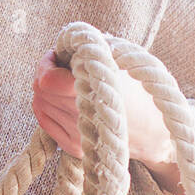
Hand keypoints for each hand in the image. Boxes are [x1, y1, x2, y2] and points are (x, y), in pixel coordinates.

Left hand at [32, 49, 179, 182]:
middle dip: (46, 74)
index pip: (47, 81)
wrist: (155, 130)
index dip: (48, 63)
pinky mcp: (73, 148)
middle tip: (63, 67)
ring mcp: (77, 136)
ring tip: (68, 84)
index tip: (60, 56)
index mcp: (96, 92)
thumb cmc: (140, 88)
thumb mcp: (122, 58)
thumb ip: (93, 47)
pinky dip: (49, 107)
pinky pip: (44, 121)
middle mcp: (83, 117)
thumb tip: (63, 47)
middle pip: (40, 91)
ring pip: (39, 104)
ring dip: (47, 91)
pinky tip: (67, 100)